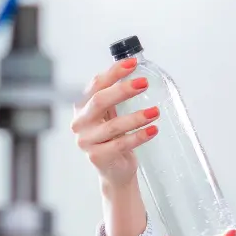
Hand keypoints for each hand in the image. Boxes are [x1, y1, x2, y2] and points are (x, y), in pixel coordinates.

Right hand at [70, 58, 159, 189]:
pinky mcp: (98, 157)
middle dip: (123, 90)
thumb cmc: (114, 139)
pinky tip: (152, 130)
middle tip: (144, 84)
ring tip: (155, 112)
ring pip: (113, 125)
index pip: (96, 85)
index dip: (114, 72)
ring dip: (137, 117)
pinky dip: (139, 137)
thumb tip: (135, 71)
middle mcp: (80, 123)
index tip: (133, 63)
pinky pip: (121, 144)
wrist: (114, 171)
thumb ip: (115, 97)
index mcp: (82, 107)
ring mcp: (87, 141)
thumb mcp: (111, 115)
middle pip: (100, 101)